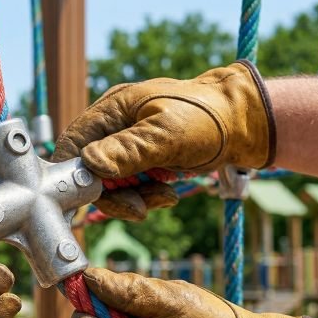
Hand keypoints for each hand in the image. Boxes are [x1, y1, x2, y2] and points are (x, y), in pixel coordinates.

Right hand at [53, 60, 274, 220]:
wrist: (245, 122)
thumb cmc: (211, 120)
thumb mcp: (169, 135)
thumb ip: (128, 150)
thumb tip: (89, 164)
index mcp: (111, 110)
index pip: (72, 147)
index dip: (75, 178)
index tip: (93, 202)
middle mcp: (112, 125)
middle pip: (90, 172)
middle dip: (115, 195)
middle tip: (143, 208)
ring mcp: (126, 141)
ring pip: (110, 183)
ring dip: (134, 198)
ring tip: (166, 196)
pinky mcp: (140, 157)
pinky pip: (129, 184)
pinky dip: (145, 194)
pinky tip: (168, 192)